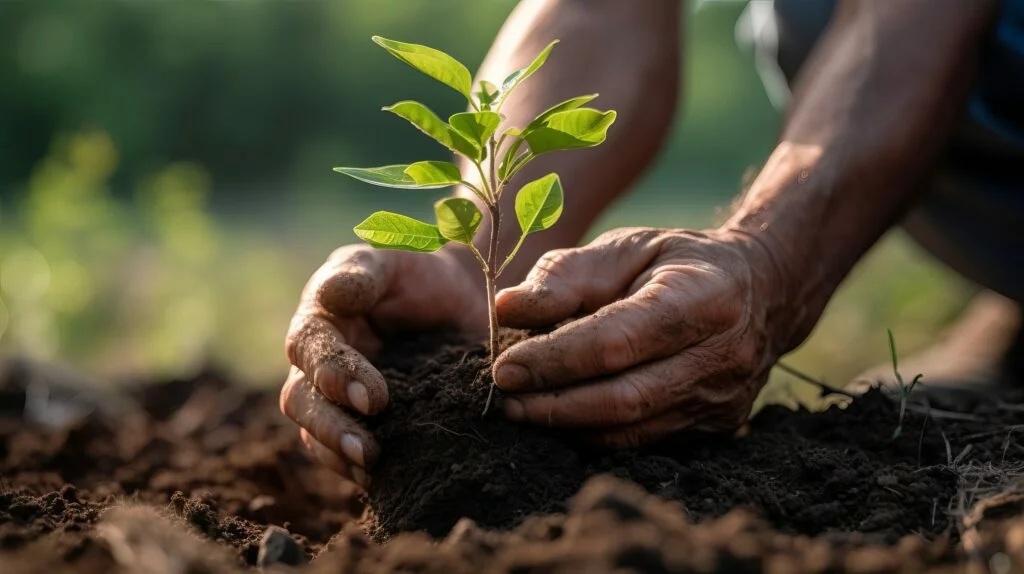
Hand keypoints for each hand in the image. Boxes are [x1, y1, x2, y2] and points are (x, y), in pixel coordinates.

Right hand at [280, 246, 485, 486]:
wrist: (461, 301)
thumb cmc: (420, 274)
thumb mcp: (393, 260)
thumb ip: (362, 274)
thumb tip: (332, 295)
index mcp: (318, 320)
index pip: (310, 349)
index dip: (334, 374)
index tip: (372, 397)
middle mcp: (318, 364)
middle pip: (301, 401)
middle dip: (330, 427)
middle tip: (366, 448)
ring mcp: (338, 400)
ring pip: (317, 434)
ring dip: (339, 454)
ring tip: (372, 467)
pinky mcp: (367, 425)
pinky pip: (347, 454)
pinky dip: (358, 469)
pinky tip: (382, 482)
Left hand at [493, 227, 789, 446]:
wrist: (761, 291)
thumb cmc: (679, 263)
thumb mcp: (626, 247)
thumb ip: (566, 276)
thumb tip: (505, 310)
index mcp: (706, 297)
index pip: (617, 341)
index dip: (555, 359)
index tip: (504, 366)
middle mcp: (722, 356)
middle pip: (623, 398)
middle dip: (553, 403)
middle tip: (505, 397)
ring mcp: (723, 400)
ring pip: (630, 430)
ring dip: (568, 425)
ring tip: (523, 408)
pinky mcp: (715, 428)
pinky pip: (643, 442)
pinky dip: (594, 433)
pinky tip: (562, 415)